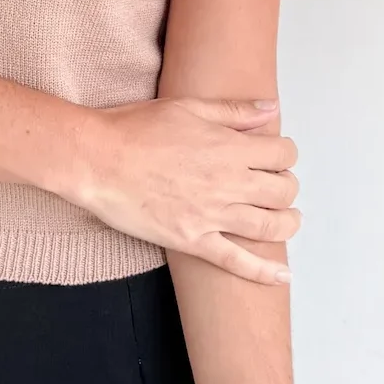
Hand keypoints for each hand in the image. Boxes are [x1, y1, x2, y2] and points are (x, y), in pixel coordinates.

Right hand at [65, 97, 300, 284]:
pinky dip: (264, 272)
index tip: (276, 156)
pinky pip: (236, 262)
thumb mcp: (187, 107)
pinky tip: (283, 276)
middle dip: (287, 187)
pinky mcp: (192, 241)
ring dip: (288, 224)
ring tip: (287, 221)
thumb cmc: (133, 130)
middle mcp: (227, 182)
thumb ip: (233, 111)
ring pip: (270, 227)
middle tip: (277, 185)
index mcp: (228, 147)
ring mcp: (211, 215)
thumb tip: (271, 108)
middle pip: (283, 191)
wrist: (95, 160)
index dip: (285, 153)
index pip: (282, 153)